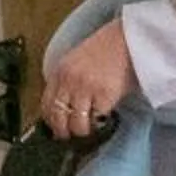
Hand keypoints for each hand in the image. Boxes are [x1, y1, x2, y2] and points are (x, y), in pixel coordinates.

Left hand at [42, 21, 137, 139]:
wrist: (130, 38)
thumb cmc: (108, 50)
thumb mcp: (77, 62)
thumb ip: (68, 83)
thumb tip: (64, 110)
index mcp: (60, 72)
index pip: (46, 106)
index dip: (51, 122)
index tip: (57, 129)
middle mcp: (69, 81)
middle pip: (58, 118)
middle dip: (64, 133)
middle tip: (72, 137)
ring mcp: (85, 88)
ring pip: (76, 124)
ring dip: (83, 131)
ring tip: (90, 130)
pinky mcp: (104, 95)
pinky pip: (97, 119)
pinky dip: (101, 124)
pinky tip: (105, 119)